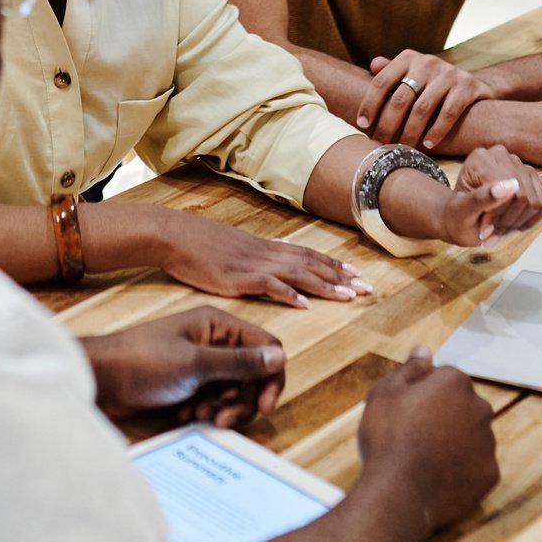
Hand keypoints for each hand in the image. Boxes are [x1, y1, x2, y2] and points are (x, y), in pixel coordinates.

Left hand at [81, 308, 286, 429]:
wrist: (97, 380)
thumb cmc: (141, 363)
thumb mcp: (194, 364)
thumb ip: (239, 363)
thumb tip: (280, 356)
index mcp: (217, 325)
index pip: (265, 347)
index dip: (270, 377)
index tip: (262, 407)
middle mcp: (212, 341)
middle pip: (251, 374)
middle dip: (241, 401)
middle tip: (221, 420)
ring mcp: (199, 362)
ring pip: (231, 391)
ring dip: (221, 409)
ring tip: (197, 418)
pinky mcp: (186, 382)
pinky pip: (211, 400)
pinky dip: (203, 411)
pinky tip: (182, 415)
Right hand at [160, 214, 371, 309]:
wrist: (174, 235)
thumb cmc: (199, 243)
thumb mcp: (234, 246)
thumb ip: (257, 254)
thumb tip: (276, 255)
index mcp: (265, 248)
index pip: (308, 255)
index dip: (334, 265)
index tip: (357, 273)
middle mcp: (265, 254)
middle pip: (311, 265)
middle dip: (341, 277)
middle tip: (367, 288)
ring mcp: (253, 265)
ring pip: (298, 274)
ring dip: (326, 286)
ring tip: (348, 297)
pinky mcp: (238, 278)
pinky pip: (269, 286)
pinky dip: (290, 294)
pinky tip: (307, 306)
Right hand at [356, 349, 498, 534]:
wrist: (398, 493)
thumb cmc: (387, 437)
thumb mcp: (385, 393)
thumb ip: (410, 369)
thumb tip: (425, 350)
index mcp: (455, 382)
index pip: (445, 379)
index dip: (425, 394)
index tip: (408, 411)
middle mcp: (479, 408)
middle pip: (463, 406)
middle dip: (446, 415)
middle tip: (416, 435)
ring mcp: (488, 444)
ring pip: (472, 436)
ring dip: (456, 442)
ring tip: (426, 460)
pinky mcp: (490, 475)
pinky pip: (477, 467)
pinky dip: (463, 470)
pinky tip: (439, 478)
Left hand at [358, 51, 494, 148]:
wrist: (472, 83)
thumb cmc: (432, 83)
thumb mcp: (411, 73)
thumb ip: (392, 71)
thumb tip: (373, 64)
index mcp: (408, 58)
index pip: (382, 81)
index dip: (370, 103)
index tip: (362, 124)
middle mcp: (427, 62)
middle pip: (401, 98)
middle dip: (388, 124)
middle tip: (383, 143)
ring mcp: (448, 73)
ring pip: (423, 108)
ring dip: (411, 132)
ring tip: (404, 148)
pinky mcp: (467, 86)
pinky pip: (449, 112)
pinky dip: (437, 130)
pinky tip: (429, 144)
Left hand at [438, 147, 541, 248]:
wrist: (460, 219)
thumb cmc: (457, 215)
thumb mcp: (462, 210)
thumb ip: (483, 198)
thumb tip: (511, 186)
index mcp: (480, 158)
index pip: (505, 190)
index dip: (497, 215)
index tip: (483, 229)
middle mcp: (501, 155)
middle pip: (522, 196)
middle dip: (507, 221)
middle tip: (490, 232)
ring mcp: (519, 165)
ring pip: (534, 203)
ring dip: (516, 224)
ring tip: (498, 230)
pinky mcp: (531, 179)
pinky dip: (528, 222)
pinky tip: (510, 225)